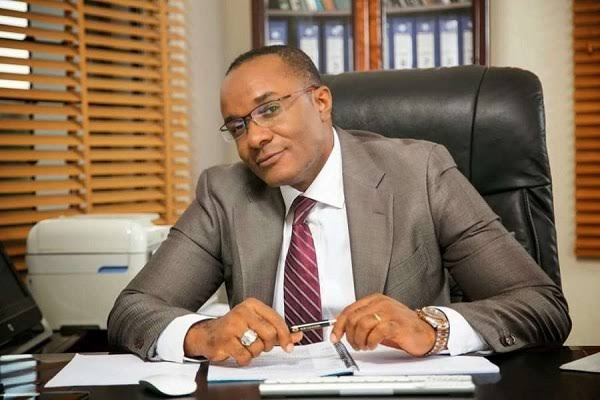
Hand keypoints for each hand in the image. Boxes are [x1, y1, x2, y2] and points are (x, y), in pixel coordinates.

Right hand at [183, 298, 302, 365]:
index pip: (276, 319)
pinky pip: (245, 356)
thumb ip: (277, 330)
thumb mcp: (257, 324)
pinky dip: (244, 359)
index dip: (285, 335)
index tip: (289, 346)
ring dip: (254, 352)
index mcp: (252, 305)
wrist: (208, 334)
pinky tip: (238, 352)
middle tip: (260, 345)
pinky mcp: (225, 340)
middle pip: (269, 334)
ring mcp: (232, 325)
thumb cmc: (235, 328)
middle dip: (268, 345)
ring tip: (245, 346)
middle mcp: (242, 312)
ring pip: (258, 347)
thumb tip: (296, 336)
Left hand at [330, 294, 434, 355]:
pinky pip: (376, 332)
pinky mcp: (397, 324)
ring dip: (360, 340)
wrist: (424, 332)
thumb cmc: (401, 327)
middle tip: (355, 344)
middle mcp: (380, 303)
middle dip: (350, 335)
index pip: (349, 310)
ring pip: (362, 325)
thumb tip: (341, 328)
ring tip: (365, 346)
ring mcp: (389, 312)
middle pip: (353, 318)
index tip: (334, 337)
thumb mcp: (378, 320)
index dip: (338, 325)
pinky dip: (371, 341)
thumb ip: (361, 321)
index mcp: (374, 299)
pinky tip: (373, 345)